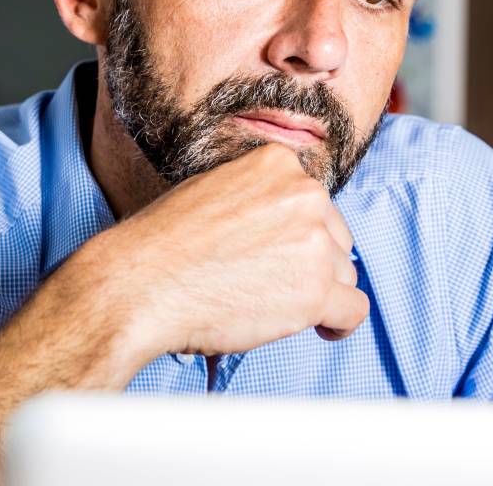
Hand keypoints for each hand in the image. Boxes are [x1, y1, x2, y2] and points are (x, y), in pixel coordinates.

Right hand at [72, 142, 367, 357]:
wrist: (138, 285)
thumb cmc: (163, 245)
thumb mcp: (212, 191)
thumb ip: (258, 199)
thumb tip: (290, 227)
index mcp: (277, 163)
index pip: (314, 203)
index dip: (296, 234)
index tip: (274, 254)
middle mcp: (304, 194)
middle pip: (335, 238)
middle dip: (311, 263)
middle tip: (267, 283)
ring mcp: (313, 242)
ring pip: (343, 275)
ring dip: (315, 293)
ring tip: (269, 304)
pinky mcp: (316, 290)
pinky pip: (353, 310)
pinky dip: (338, 324)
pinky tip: (317, 329)